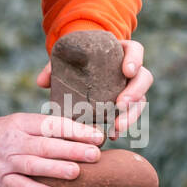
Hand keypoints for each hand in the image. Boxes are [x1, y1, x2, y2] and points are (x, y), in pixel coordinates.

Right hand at [0, 113, 104, 186]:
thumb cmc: (3, 136)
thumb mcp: (19, 124)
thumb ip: (45, 128)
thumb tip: (82, 131)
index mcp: (22, 123)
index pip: (52, 125)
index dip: (75, 131)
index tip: (97, 136)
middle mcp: (15, 141)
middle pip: (46, 145)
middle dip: (72, 149)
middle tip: (95, 154)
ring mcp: (7, 161)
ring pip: (34, 164)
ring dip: (56, 169)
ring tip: (77, 172)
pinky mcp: (0, 179)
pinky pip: (19, 185)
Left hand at [35, 37, 152, 140]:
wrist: (82, 70)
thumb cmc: (76, 61)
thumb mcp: (66, 59)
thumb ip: (54, 67)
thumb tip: (42, 82)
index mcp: (121, 51)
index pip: (136, 50)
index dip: (135, 60)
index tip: (127, 71)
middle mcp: (132, 70)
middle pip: (144, 78)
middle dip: (135, 92)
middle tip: (120, 104)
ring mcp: (132, 88)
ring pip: (141, 101)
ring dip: (131, 115)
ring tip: (116, 127)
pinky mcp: (128, 105)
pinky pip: (131, 115)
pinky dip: (122, 126)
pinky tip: (112, 136)